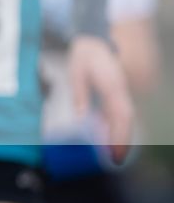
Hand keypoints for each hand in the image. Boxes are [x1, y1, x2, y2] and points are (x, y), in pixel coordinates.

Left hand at [67, 35, 134, 161]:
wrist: (94, 42)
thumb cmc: (84, 57)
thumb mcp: (77, 73)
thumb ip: (79, 94)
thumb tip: (80, 116)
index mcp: (112, 86)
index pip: (120, 114)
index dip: (120, 133)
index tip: (116, 148)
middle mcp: (120, 92)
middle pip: (126, 120)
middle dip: (123, 140)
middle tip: (116, 160)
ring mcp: (120, 93)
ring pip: (124, 118)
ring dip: (121, 136)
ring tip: (114, 155)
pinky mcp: (116, 94)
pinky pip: (118, 114)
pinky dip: (115, 127)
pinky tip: (108, 140)